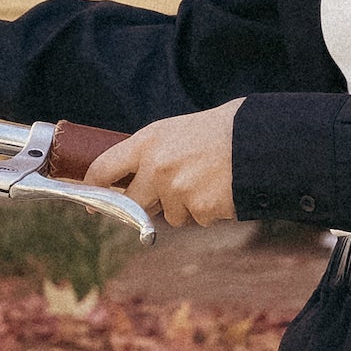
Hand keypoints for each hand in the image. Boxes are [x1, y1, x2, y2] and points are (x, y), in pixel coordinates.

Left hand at [88, 103, 242, 228]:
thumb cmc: (219, 131)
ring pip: (170, 214)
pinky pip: (196, 219)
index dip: (93, 189)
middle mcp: (156, 168)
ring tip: (208, 179)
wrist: (260, 139)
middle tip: (167, 191)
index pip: (103, 169)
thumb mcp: (176, 131)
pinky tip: (221, 189)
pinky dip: (208, 210)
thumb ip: (152, 153)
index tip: (91, 201)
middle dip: (147, 203)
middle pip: (133, 203)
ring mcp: (177, 191)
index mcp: (147, 142)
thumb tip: (133, 179)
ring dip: (185, 205)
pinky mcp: (199, 209)